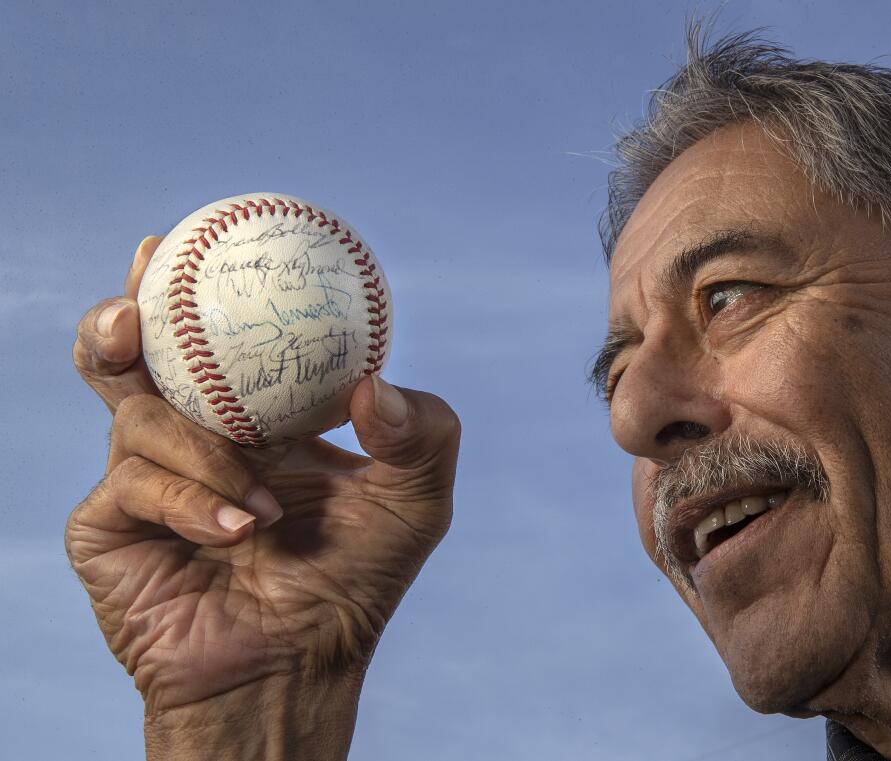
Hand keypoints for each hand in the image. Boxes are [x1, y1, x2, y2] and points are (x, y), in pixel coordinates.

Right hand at [66, 236, 458, 757]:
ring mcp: (147, 479)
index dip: (191, 288)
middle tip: (138, 309)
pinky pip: (133, 483)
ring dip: (203, 447)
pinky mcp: (110, 527)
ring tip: (260, 501)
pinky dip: (189, 498)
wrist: (297, 668)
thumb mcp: (415, 501)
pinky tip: (235, 528)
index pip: (213, 340)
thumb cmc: (354, 582)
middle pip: (137, 358)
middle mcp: (193, 438)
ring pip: (137, 416)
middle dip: (127, 322)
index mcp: (253, 419)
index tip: (183, 242)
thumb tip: (376, 383)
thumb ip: (423, 434)